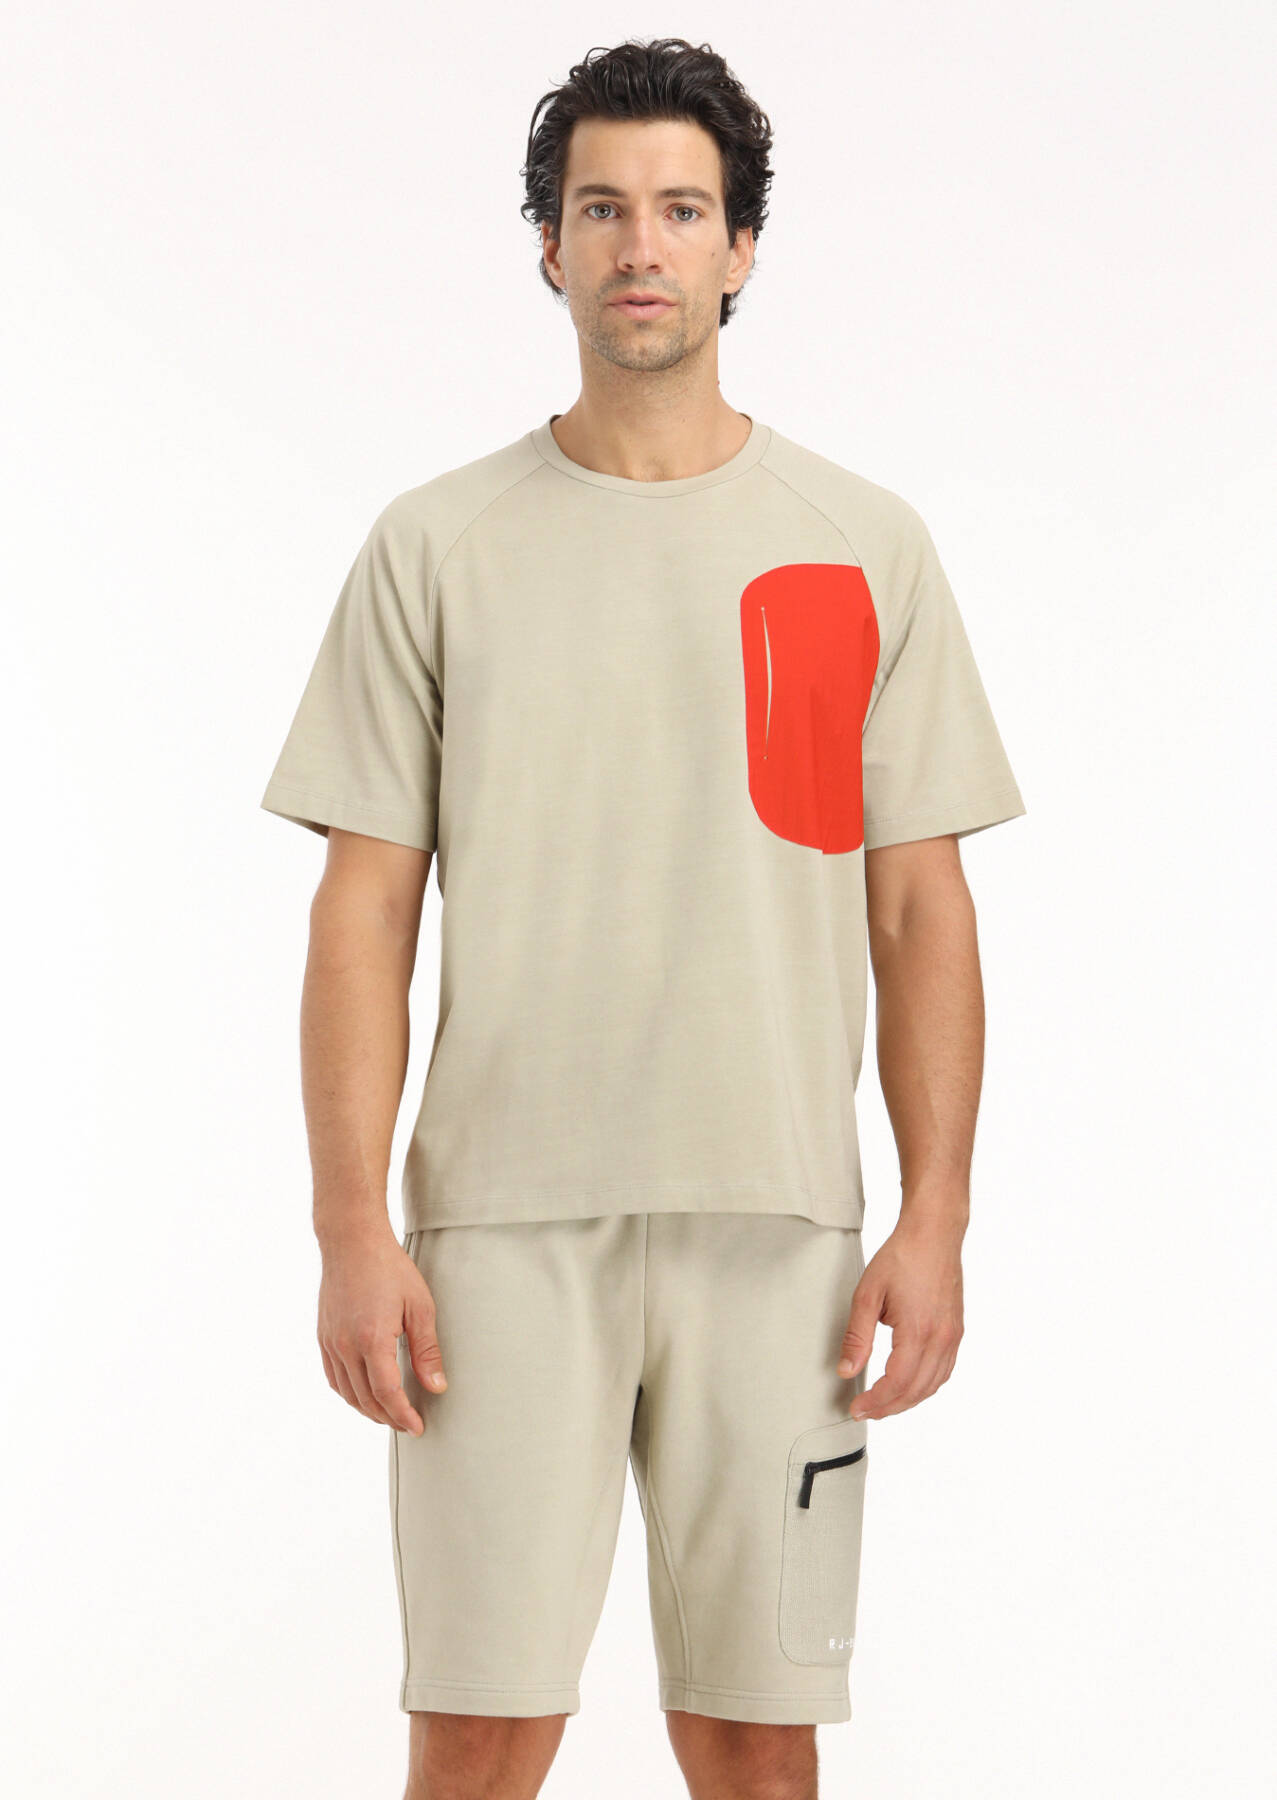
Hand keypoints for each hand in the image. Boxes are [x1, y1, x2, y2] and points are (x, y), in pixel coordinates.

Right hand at [317, 1224, 446, 1434]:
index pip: (387, 1393)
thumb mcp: (420, 1306)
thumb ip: (427, 1350)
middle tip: (409, 1425)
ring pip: (347, 1393)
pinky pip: (333, 1378)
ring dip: (368, 1410)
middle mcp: (346, 1346)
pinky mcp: (323, 1337)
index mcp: (372, 1339)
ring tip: (390, 1415)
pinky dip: (349, 1394)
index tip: (418, 1427)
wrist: (352, 1242)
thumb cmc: (390, 1268)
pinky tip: (364, 1395)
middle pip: (366, 1399)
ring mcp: (330, 1342)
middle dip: (389, 1418)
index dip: (403, 1415)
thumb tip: (436, 1387)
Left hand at [836, 1215, 963, 1419]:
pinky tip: (910, 1385)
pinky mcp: (956, 1330)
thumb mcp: (868, 1294)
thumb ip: (857, 1336)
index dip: (876, 1402)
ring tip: (884, 1403)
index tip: (857, 1407)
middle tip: (866, 1410)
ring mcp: (952, 1336)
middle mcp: (941, 1338)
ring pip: (933, 1385)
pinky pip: (944, 1370)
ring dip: (908, 1400)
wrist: (934, 1233)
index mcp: (918, 1331)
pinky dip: (926, 1386)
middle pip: (916, 1391)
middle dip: (889, 1407)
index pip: (897, 1383)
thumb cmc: (902, 1257)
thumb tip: (847, 1370)